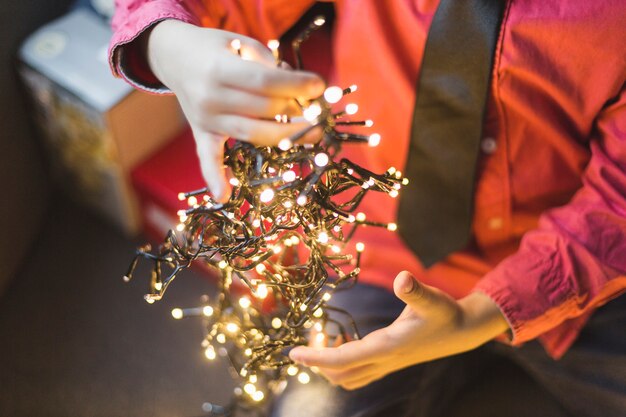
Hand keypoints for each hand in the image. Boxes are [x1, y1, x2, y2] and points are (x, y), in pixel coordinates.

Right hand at [144, 20, 325, 200]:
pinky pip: (208, 158)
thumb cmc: (217, 48)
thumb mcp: (241, 43)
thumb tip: (300, 91)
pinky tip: (223, 196)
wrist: (175, 55)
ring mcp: (205, 119)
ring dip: (286, 136)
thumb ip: (268, 65)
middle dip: (296, 108)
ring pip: (252, 133)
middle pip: (264, 109)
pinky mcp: (202, 133)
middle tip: (318, 108)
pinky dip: (214, 177)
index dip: (296, 85)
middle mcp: (210, 98)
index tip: (319, 85)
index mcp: (219, 70)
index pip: (265, 82)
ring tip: (314, 135)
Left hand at [289, 271, 508, 389]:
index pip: (343, 360)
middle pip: (340, 374)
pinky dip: (343, 363)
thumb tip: (402, 278)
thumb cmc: (445, 313)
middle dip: (318, 361)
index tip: (293, 353)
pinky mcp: (388, 362)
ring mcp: (386, 365)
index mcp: (387, 347)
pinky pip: (358, 372)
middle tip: (310, 335)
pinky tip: (344, 339)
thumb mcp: (432, 299)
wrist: (462, 332)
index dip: (317, 357)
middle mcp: (384, 361)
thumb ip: (415, 291)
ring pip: (348, 378)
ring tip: (325, 336)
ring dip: (330, 365)